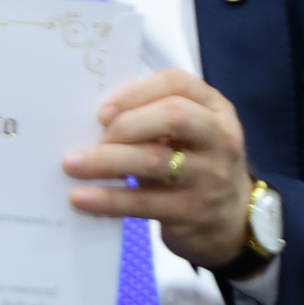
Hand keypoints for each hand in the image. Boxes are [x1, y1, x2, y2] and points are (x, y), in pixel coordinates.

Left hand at [62, 68, 251, 267]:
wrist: (231, 221)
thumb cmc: (195, 165)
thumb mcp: (186, 135)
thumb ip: (152, 118)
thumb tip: (94, 116)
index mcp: (214, 108)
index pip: (177, 83)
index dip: (135, 93)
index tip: (103, 111)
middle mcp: (219, 138)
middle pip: (173, 115)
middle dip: (126, 124)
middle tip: (95, 138)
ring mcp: (210, 176)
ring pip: (155, 160)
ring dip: (106, 161)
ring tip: (72, 164)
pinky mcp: (193, 212)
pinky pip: (144, 203)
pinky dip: (108, 199)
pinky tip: (81, 198)